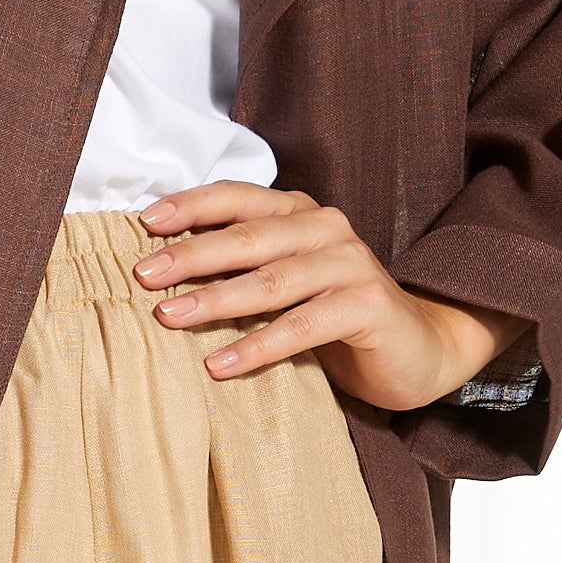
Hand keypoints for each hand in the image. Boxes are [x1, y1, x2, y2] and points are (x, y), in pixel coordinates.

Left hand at [131, 184, 527, 415]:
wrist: (418, 349)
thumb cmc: (338, 318)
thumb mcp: (287, 284)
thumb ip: (245, 266)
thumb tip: (165, 269)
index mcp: (301, 214)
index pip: (240, 198)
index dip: (191, 205)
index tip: (145, 221)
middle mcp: (326, 229)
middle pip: (248, 238)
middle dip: (190, 256)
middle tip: (143, 276)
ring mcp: (351, 264)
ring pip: (272, 281)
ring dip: (216, 299)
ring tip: (169, 317)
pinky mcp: (367, 306)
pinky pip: (302, 326)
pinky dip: (258, 346)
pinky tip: (221, 364)